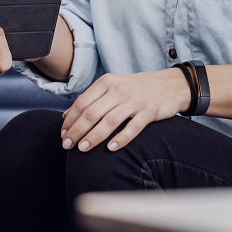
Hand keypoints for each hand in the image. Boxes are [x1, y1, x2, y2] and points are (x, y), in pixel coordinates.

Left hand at [60, 70, 189, 152]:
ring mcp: (135, 100)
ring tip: (83, 149)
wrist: (169, 84)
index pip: (82, 102)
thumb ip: (90, 99)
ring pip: (110, 121)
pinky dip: (121, 138)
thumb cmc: (134, 88)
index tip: (63, 134)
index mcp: (106, 82)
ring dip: (94, 136)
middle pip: (92, 112)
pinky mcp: (149, 111)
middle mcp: (119, 89)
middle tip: (68, 145)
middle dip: (77, 130)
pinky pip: (133, 127)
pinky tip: (110, 148)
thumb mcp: (111, 87)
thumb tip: (66, 117)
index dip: (71, 120)